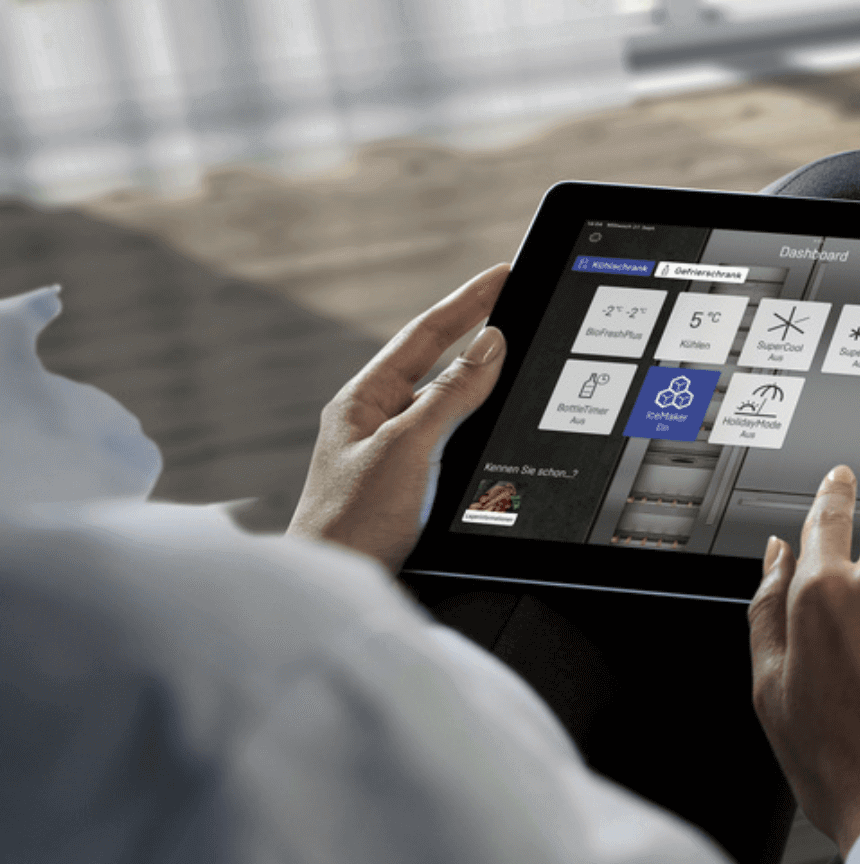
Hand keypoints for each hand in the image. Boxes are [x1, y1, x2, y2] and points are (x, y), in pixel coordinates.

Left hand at [289, 265, 509, 570]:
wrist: (335, 590)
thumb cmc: (353, 523)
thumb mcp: (408, 447)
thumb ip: (451, 394)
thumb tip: (490, 344)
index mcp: (362, 400)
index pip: (424, 335)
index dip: (467, 301)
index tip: (503, 274)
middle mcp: (376, 421)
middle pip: (436, 362)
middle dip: (476, 329)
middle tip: (517, 299)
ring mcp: (393, 453)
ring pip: (447, 401)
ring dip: (481, 377)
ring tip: (519, 349)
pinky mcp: (411, 485)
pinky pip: (453, 436)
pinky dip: (480, 419)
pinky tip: (500, 418)